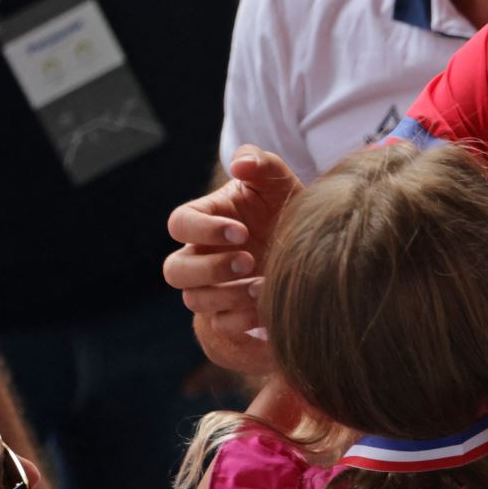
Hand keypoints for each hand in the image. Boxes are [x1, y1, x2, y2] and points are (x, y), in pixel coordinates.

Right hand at [164, 145, 303, 374]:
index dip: (203, 229)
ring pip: (195, 299)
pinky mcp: (228, 315)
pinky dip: (242, 319)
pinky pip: (219, 325)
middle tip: (248, 261)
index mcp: (205, 220)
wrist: (313, 248)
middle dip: (208, 268)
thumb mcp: (279, 182)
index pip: (179, 224)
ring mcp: (212, 288)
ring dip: (228, 295)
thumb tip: (240, 165)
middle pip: (173, 271)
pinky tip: (268, 307)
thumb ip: (260, 163)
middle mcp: (200, 256)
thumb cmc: (285, 208)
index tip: (240, 231)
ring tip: (265, 286)